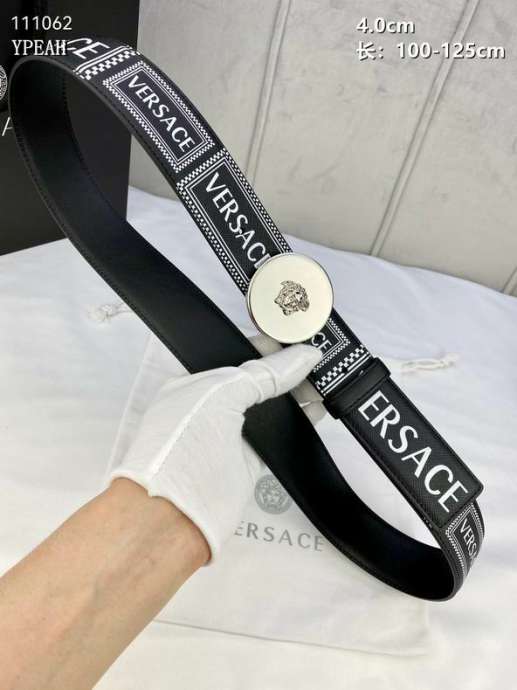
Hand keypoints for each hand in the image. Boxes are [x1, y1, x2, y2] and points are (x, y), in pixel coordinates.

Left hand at [106, 344, 321, 559]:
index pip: (237, 354)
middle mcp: (212, 406)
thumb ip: (263, 373)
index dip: (267, 345)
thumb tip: (302, 355)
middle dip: (286, 367)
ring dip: (297, 392)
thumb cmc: (180, 449)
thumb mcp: (220, 393)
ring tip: (325, 378)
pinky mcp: (249, 460)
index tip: (296, 336)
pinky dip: (301, 420)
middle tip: (318, 357)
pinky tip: (318, 409)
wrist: (174, 514)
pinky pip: (280, 433)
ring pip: (271, 405)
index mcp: (195, 383)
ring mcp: (231, 434)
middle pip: (257, 379)